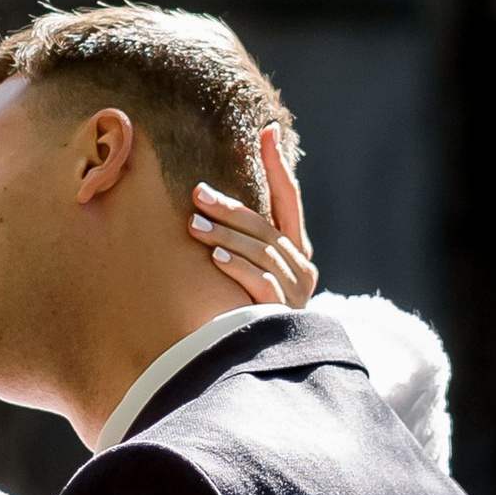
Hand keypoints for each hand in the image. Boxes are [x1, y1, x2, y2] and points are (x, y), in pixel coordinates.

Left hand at [189, 122, 317, 308]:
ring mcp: (295, 291)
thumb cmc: (243, 307)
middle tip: (196, 193)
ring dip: (226, 235)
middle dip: (230, 207)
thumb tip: (202, 197)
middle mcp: (301, 267)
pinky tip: (215, 258)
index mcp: (295, 249)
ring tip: (194, 224)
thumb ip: (239, 237)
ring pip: (261, 252)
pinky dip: (238, 268)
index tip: (267, 131)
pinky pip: (260, 284)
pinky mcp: (281, 313)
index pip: (288, 200)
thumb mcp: (246, 268)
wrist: (262, 364)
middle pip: (265, 227)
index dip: (278, 166)